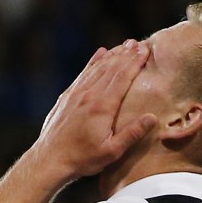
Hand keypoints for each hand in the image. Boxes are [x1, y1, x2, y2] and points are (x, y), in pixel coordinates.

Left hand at [34, 39, 156, 178]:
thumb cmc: (82, 158)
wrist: (49, 159)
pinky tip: (101, 53)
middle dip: (127, 54)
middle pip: (111, 68)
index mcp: (102, 107)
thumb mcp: (111, 151)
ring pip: (98, 68)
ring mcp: (76, 93)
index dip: (134, 62)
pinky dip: (94, 61)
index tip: (145, 50)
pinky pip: (84, 73)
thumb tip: (152, 118)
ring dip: (113, 55)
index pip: (122, 78)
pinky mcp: (68, 96)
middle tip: (139, 43)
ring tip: (125, 45)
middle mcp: (89, 95)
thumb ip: (132, 133)